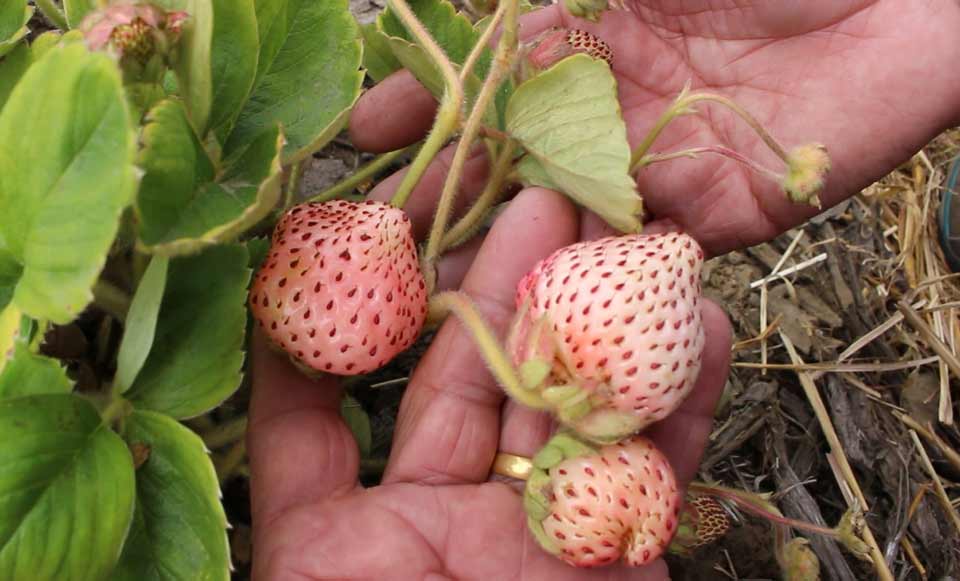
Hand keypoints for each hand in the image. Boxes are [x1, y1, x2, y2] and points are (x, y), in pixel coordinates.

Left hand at [247, 187, 731, 579]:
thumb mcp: (314, 565)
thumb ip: (298, 448)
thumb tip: (273, 330)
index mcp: (351, 538)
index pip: (344, 405)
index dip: (361, 315)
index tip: (371, 226)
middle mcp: (447, 527)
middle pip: (478, 382)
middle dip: (507, 285)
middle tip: (538, 195)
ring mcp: (537, 542)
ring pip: (575, 412)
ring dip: (603, 324)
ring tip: (627, 238)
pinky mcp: (618, 564)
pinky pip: (658, 477)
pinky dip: (682, 406)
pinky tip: (701, 333)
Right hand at [350, 0, 959, 254]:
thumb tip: (470, 7)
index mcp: (584, 40)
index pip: (483, 86)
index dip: (424, 107)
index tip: (363, 130)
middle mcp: (609, 114)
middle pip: (510, 167)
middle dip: (446, 196)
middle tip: (382, 235)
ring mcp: (655, 171)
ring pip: (562, 223)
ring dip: (499, 254)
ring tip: (430, 286)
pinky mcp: (711, 220)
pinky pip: (639, 260)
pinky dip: (588, 284)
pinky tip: (528, 306)